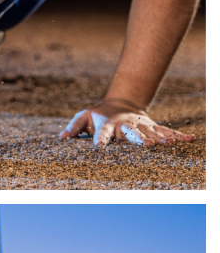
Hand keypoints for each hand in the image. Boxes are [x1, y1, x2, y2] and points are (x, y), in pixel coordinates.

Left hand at [61, 100, 190, 146]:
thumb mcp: (83, 117)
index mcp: (107, 125)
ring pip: (152, 133)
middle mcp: (126, 126)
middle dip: (139, 139)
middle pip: (132, 133)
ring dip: (160, 138)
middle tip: (147, 145)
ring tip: (167, 144)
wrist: (121, 104)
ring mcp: (141, 126)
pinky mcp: (152, 127)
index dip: (100, 140)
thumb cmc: (98, 115)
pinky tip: (189, 139)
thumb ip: (74, 127)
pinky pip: (167, 131)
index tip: (98, 148)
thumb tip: (62, 137)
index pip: (102, 134)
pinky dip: (178, 135)